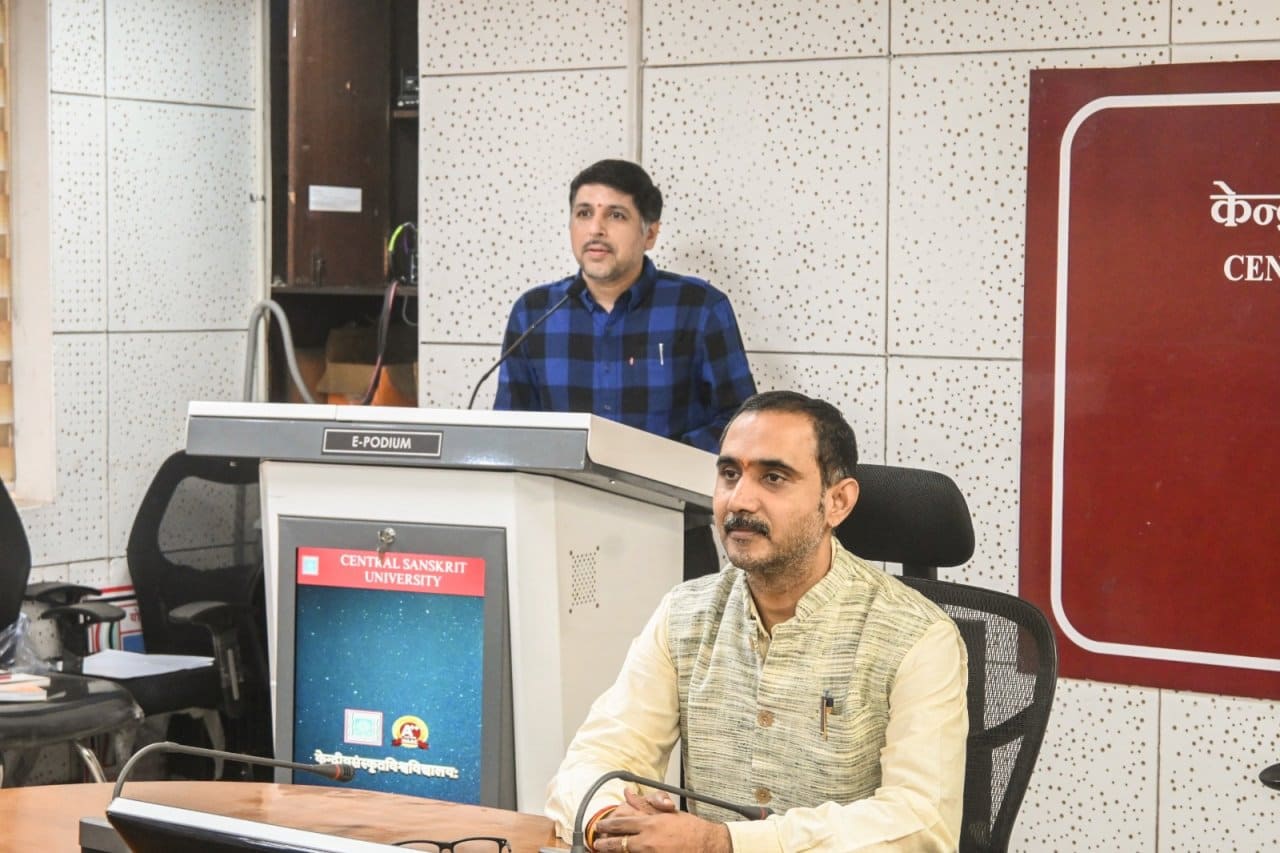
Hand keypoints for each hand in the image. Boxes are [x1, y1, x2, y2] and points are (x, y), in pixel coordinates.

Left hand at [595, 790, 731, 852]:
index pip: (622, 824)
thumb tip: (628, 793)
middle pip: (619, 843)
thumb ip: (644, 804)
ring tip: (606, 852)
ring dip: (615, 852)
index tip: (599, 828)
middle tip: (596, 843)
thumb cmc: (690, 829)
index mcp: (650, 824)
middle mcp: (648, 841)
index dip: (608, 827)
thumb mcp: (667, 812)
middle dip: (605, 843)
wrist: (708, 845)